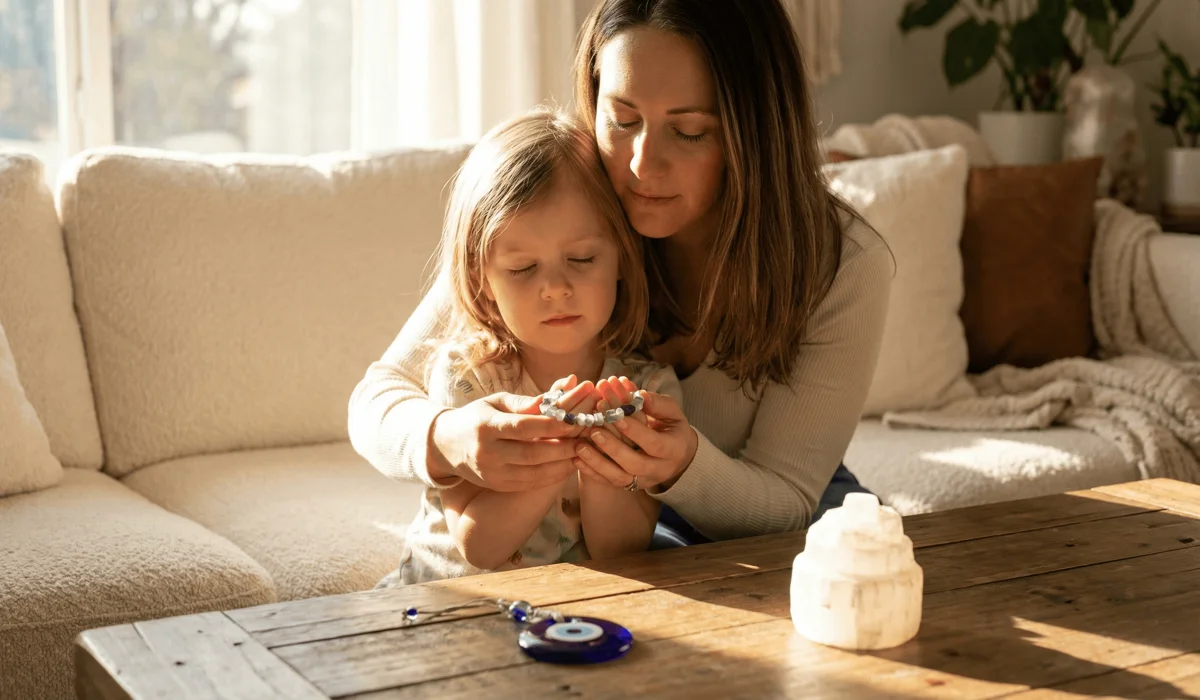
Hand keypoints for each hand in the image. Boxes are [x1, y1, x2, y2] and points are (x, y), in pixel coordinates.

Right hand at [430, 380, 595, 491]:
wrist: (446, 445)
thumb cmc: (478, 416)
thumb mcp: (496, 402)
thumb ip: (527, 401)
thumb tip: (563, 387)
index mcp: (486, 426)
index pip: (523, 427)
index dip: (551, 426)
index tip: (575, 420)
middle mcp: (487, 452)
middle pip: (532, 453)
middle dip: (563, 447)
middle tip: (587, 438)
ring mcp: (492, 473)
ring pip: (534, 472)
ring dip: (562, 464)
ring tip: (583, 452)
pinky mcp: (497, 485)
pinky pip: (530, 483)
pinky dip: (552, 476)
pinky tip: (567, 465)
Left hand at [574, 377, 697, 491]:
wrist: (678, 455)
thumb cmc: (672, 427)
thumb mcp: (673, 412)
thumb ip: (658, 403)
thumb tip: (640, 395)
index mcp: (673, 449)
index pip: (654, 443)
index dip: (635, 431)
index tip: (617, 416)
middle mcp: (659, 469)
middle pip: (635, 464)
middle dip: (613, 447)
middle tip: (594, 429)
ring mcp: (643, 480)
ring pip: (619, 477)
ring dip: (597, 462)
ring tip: (579, 445)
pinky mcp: (629, 485)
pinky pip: (609, 482)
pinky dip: (592, 472)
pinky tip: (576, 459)